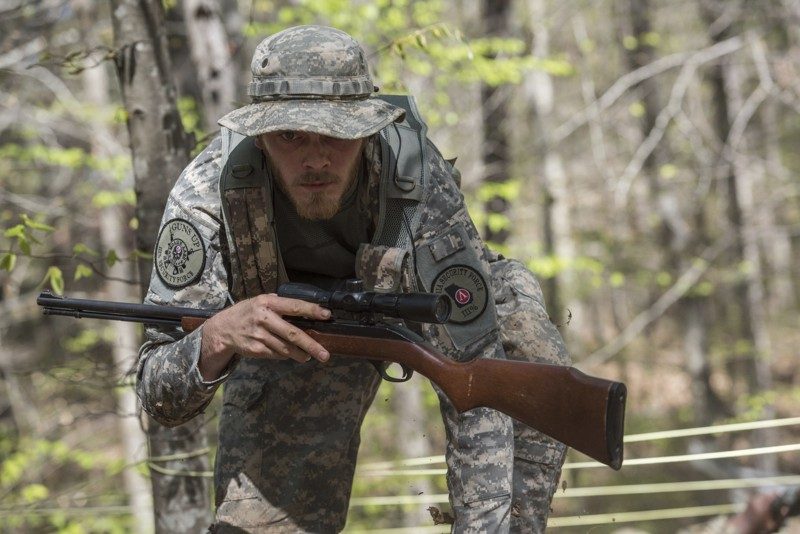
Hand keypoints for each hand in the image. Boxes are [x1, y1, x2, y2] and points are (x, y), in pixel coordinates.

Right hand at [199, 293, 330, 379]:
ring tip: (309, 356)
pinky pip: (276, 354)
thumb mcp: (260, 301)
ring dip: (300, 354)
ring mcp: (259, 336)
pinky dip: (285, 355)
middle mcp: (263, 318)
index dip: (311, 310)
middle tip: (325, 354)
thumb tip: (303, 308)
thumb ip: (279, 304)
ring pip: (286, 348)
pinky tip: (289, 354)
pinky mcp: (256, 349)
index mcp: (267, 303)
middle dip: (311, 345)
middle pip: (292, 333)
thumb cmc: (247, 313)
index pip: (293, 306)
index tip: (327, 315)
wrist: (223, 329)